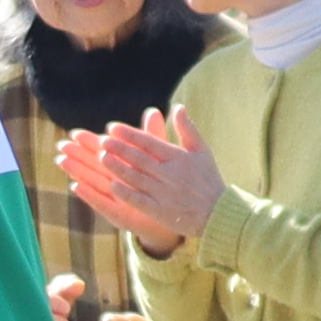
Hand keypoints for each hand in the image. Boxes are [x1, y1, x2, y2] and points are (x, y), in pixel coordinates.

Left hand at [64, 110, 220, 247]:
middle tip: (101, 140)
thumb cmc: (209, 179)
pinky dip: (125, 193)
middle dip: (118, 148)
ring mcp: (164, 193)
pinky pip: (140, 200)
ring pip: (136, 177)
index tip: (111, 127)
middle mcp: (170, 174)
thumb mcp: (202, 151)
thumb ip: (187, 129)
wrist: (219, 214)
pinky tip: (111, 185)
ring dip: (117, 167)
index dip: (129, 134)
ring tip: (101, 157)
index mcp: (178, 157)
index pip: (149, 142)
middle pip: (139, 158)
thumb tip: (178, 106)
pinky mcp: (160, 211)